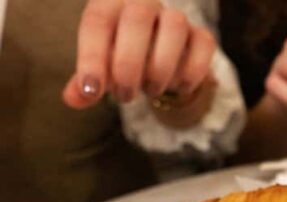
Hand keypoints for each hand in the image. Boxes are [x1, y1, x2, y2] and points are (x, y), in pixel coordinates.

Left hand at [63, 0, 216, 108]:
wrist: (159, 58)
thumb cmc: (122, 60)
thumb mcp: (100, 70)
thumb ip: (85, 83)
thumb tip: (74, 98)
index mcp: (110, 4)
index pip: (97, 21)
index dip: (92, 57)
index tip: (91, 91)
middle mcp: (143, 2)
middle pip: (138, 17)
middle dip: (129, 64)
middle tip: (124, 96)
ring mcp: (175, 17)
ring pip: (174, 27)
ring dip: (160, 68)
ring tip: (150, 91)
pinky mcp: (201, 35)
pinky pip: (203, 45)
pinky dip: (190, 72)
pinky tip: (178, 87)